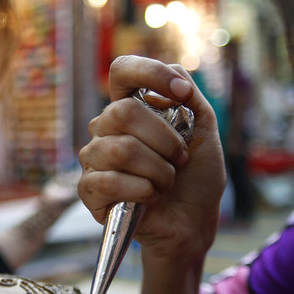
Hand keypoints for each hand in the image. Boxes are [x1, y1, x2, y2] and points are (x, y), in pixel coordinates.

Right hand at [78, 56, 224, 263]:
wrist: (194, 222)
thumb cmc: (196, 176)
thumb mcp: (204, 130)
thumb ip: (191, 97)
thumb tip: (175, 75)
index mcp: (132, 107)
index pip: (122, 71)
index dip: (150, 73)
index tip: (182, 94)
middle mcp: (106, 127)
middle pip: (122, 112)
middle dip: (165, 139)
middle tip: (179, 159)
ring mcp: (94, 158)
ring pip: (120, 150)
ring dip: (158, 171)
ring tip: (166, 182)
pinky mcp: (89, 190)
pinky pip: (107, 181)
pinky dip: (141, 191)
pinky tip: (150, 198)